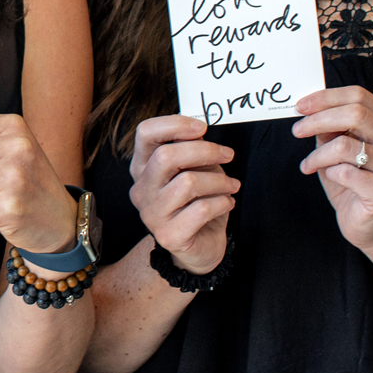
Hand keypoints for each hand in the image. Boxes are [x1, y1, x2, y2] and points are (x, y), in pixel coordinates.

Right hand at [127, 114, 237, 274]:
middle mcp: (141, 190)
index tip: (202, 127)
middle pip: (166, 156)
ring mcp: (151, 214)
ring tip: (232, 185)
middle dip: (205, 150)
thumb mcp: (194, 170)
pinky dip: (222, 202)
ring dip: (219, 180)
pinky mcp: (169, 236)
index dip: (174, 124)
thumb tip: (200, 131)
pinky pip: (201, 209)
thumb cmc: (196, 203)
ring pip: (188, 183)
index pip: (145, 133)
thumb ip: (191, 151)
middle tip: (228, 154)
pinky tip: (227, 203)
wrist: (198, 249)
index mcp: (142, 168)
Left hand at [293, 86, 372, 248]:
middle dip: (318, 120)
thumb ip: (330, 127)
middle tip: (296, 130)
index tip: (300, 106)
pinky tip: (326, 177)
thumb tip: (308, 108)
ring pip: (345, 145)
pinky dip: (327, 173)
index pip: (359, 95)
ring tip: (309, 164)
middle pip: (356, 114)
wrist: (370, 222)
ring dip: (317, 155)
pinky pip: (345, 173)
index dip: (326, 98)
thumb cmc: (352, 180)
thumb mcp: (337, 147)